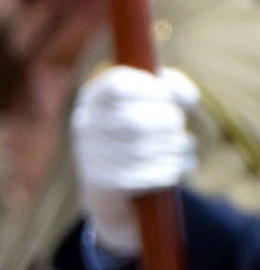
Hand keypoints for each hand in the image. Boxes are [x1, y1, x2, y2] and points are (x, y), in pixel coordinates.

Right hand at [71, 65, 199, 256]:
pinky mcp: (106, 183)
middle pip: (135, 120)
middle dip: (169, 121)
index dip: (150, 88)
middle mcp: (85, 124)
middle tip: (178, 124)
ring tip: (185, 146)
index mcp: (93, 97)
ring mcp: (91, 154)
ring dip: (177, 147)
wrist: (114, 184)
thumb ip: (172, 87)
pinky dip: (174, 168)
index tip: (167, 96)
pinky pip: (149, 174)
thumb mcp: (152, 102)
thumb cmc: (141, 133)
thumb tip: (178, 92)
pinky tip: (180, 165)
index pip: (118, 85)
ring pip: (145, 149)